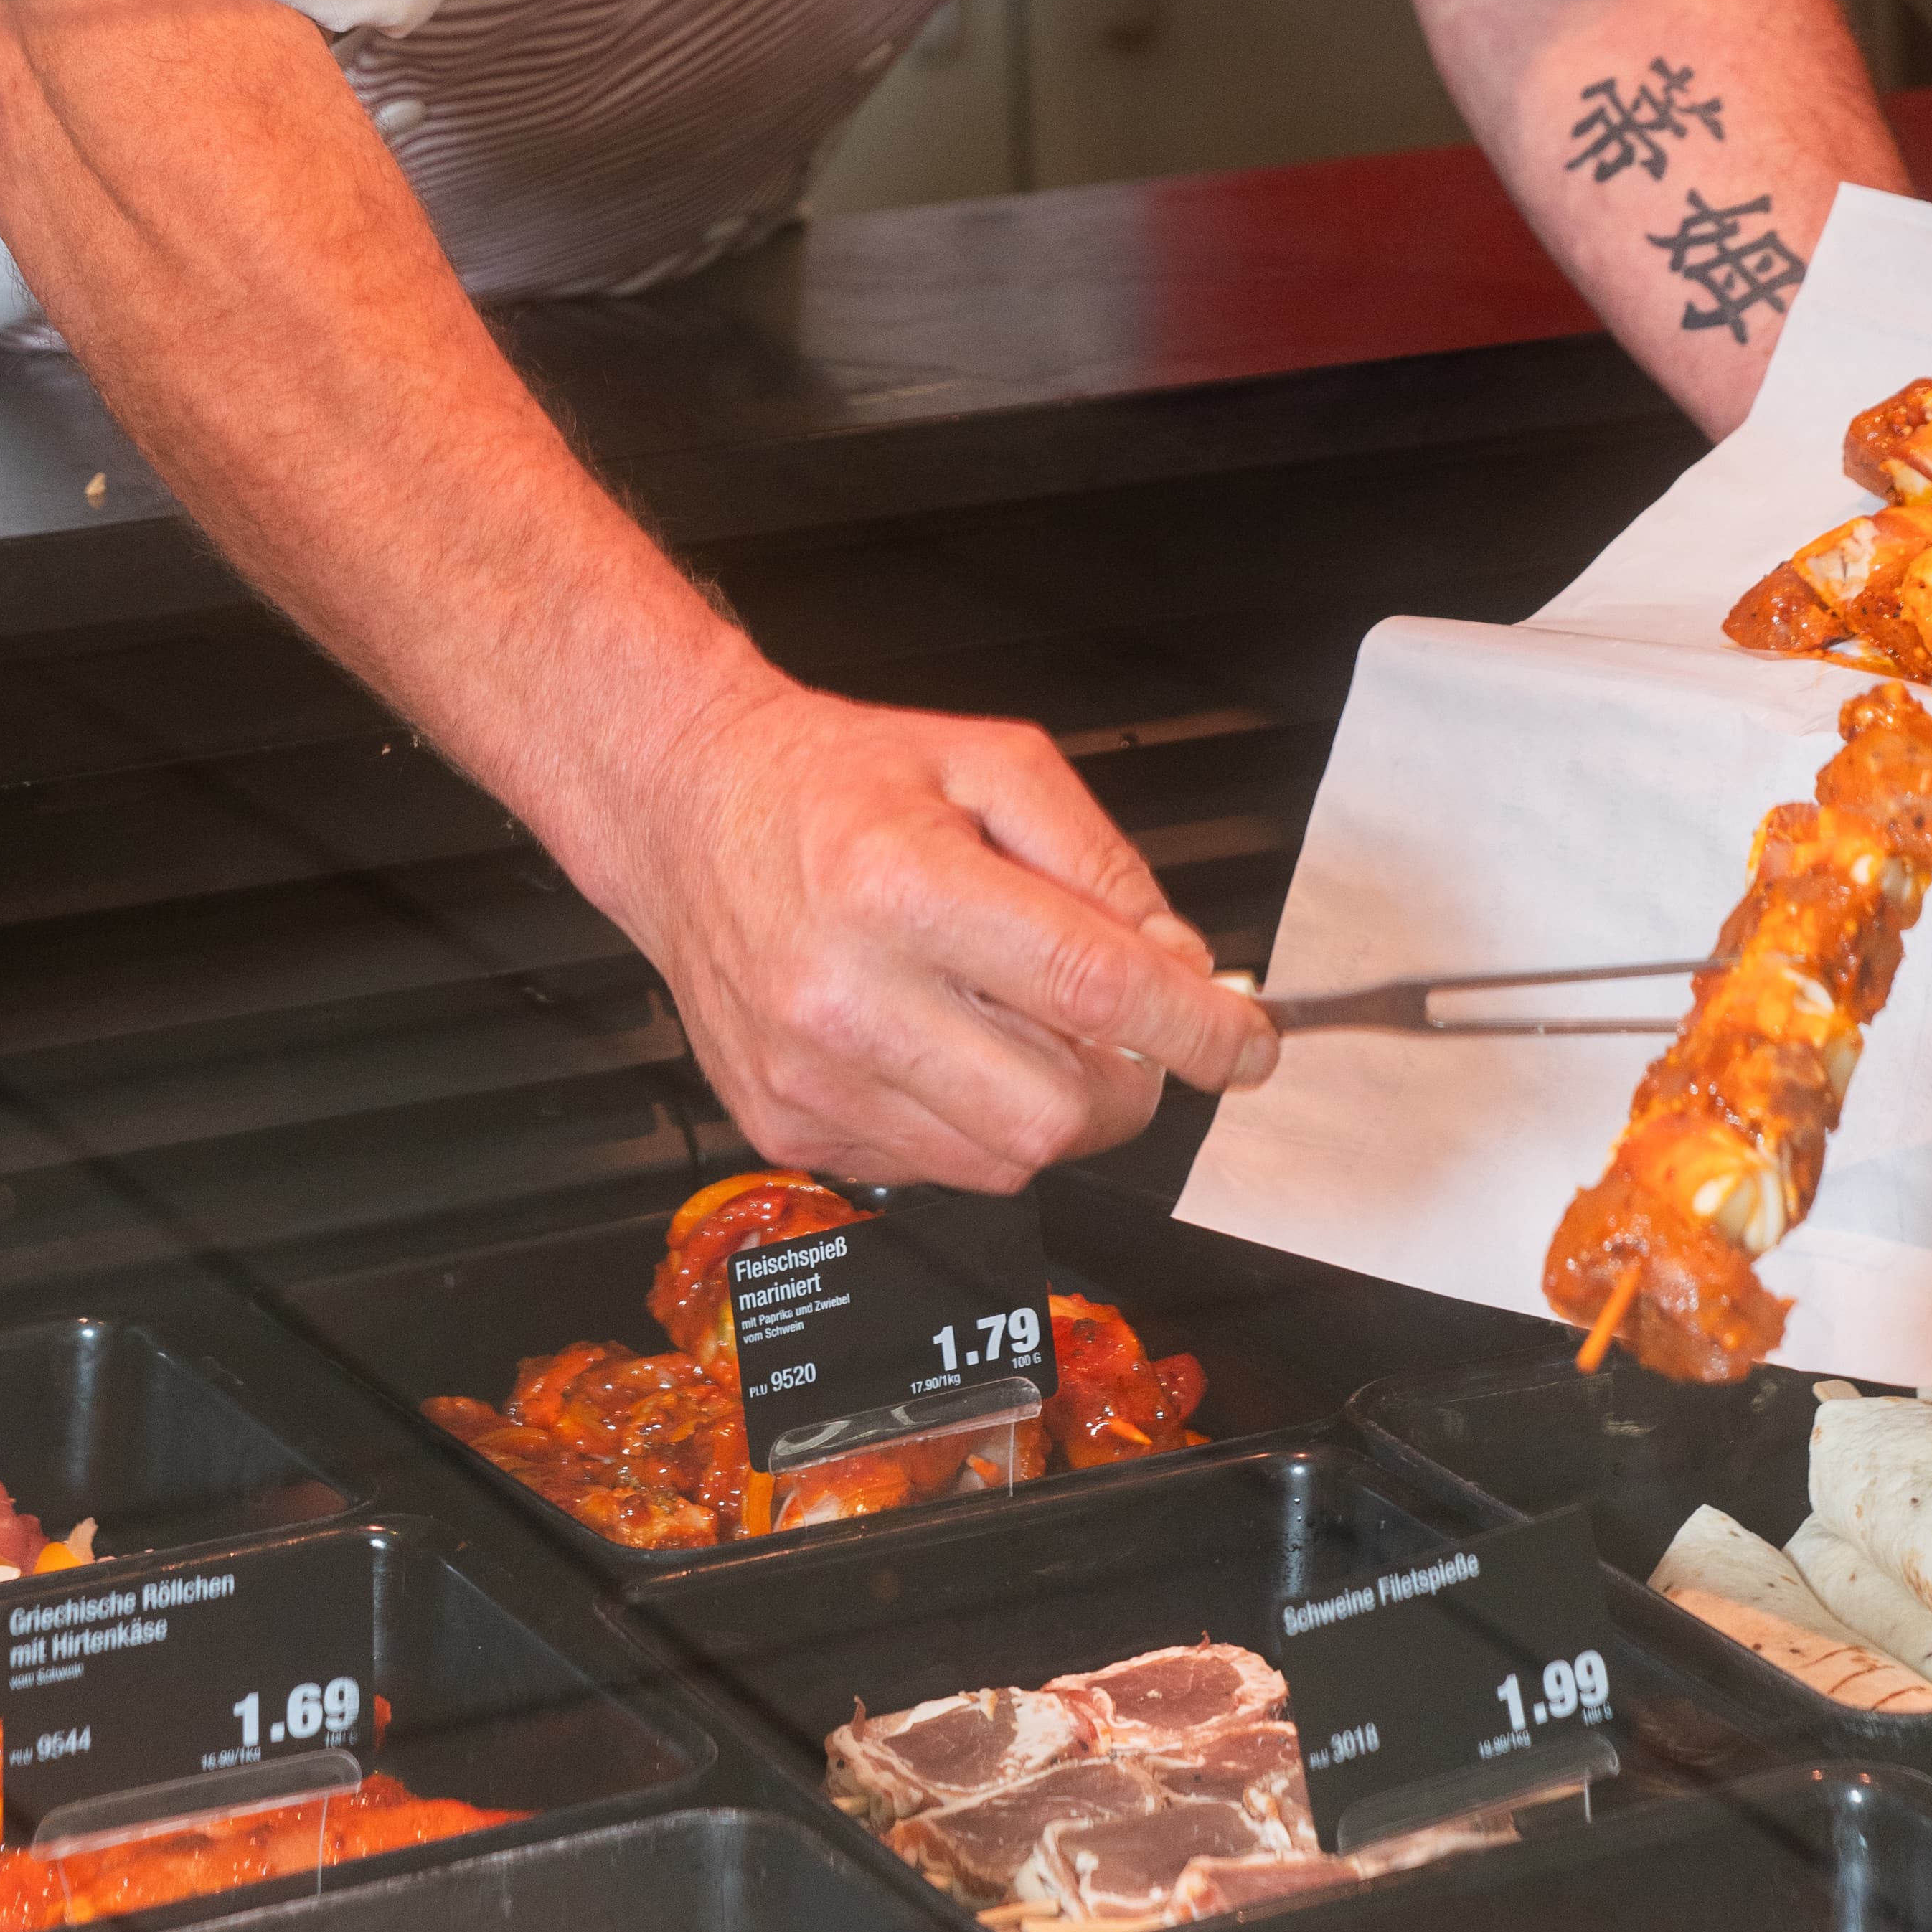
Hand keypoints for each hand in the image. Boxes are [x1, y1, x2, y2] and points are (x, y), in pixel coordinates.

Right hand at [588, 665, 1280, 1190]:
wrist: (686, 808)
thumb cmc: (833, 781)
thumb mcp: (992, 762)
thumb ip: (1101, 862)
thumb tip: (1178, 966)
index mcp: (901, 886)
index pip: (1090, 989)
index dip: (1193, 1029)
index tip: (1245, 1043)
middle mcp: (846, 994)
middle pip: (1055, 1110)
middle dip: (1132, 1086)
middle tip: (1134, 1035)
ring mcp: (810, 1077)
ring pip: (1004, 1161)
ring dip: (1057, 1110)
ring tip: (1031, 1028)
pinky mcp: (785, 1124)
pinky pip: (932, 1169)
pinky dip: (975, 1123)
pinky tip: (952, 1047)